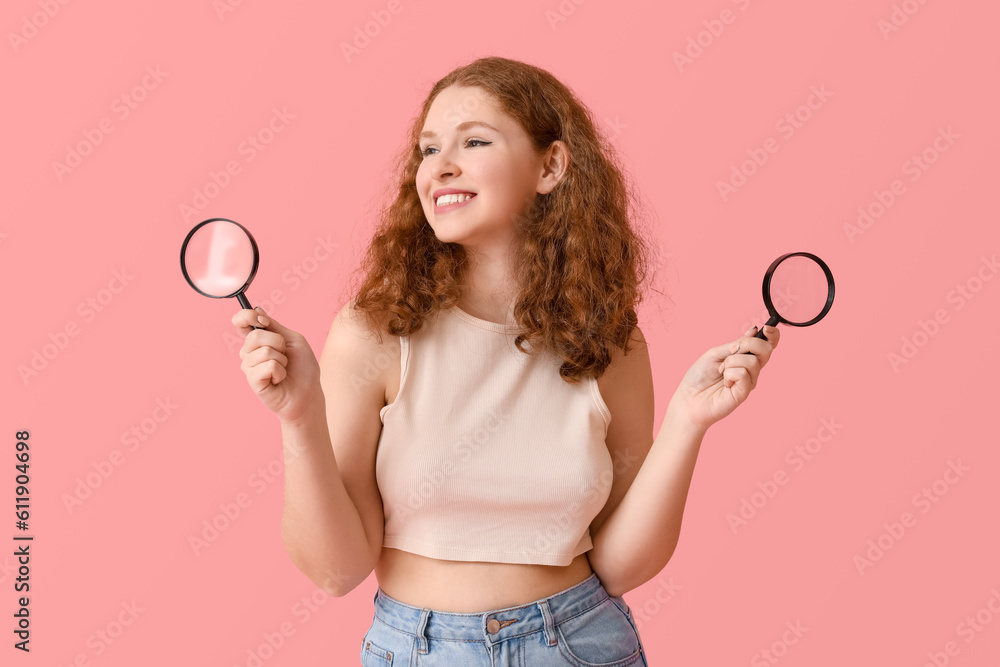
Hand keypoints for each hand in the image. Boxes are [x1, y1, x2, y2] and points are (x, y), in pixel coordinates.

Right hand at [231, 307, 323, 423]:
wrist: (308, 394)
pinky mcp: (252, 381)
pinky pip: (267, 366)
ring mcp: (249, 367)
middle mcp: (249, 352)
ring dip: (281, 359)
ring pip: (263, 351)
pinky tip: (279, 379)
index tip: (261, 320)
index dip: (247, 316)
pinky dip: (280, 371)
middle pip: (254, 335)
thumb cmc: (303, 368)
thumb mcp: (292, 340)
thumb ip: (274, 326)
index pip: (241, 321)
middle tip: (285, 355)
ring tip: (283, 370)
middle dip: (277, 342)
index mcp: (259, 340)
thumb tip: (257, 310)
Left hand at [669, 325, 779, 430]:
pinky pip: (743, 374)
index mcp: (746, 357)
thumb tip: (754, 330)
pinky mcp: (744, 393)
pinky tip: (724, 383)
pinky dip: (729, 374)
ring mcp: (749, 381)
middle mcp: (751, 369)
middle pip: (766, 350)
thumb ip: (736, 345)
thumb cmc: (700, 375)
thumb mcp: (716, 353)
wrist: (689, 397)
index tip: (765, 328)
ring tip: (721, 371)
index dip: (772, 335)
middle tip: (731, 351)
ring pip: (752, 361)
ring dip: (731, 362)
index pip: (768, 344)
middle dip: (748, 344)